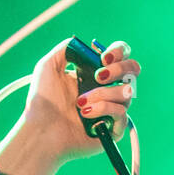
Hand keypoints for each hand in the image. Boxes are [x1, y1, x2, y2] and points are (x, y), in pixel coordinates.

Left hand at [20, 37, 139, 167]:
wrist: (41, 130)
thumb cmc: (42, 101)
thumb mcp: (48, 66)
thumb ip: (66, 49)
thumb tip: (85, 44)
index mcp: (95, 74)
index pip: (120, 56)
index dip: (118, 52)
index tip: (103, 58)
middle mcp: (107, 90)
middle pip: (133, 70)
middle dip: (119, 69)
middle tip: (98, 76)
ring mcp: (112, 110)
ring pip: (127, 92)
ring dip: (102, 93)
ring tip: (80, 102)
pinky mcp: (114, 129)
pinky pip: (122, 113)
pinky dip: (103, 109)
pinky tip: (85, 114)